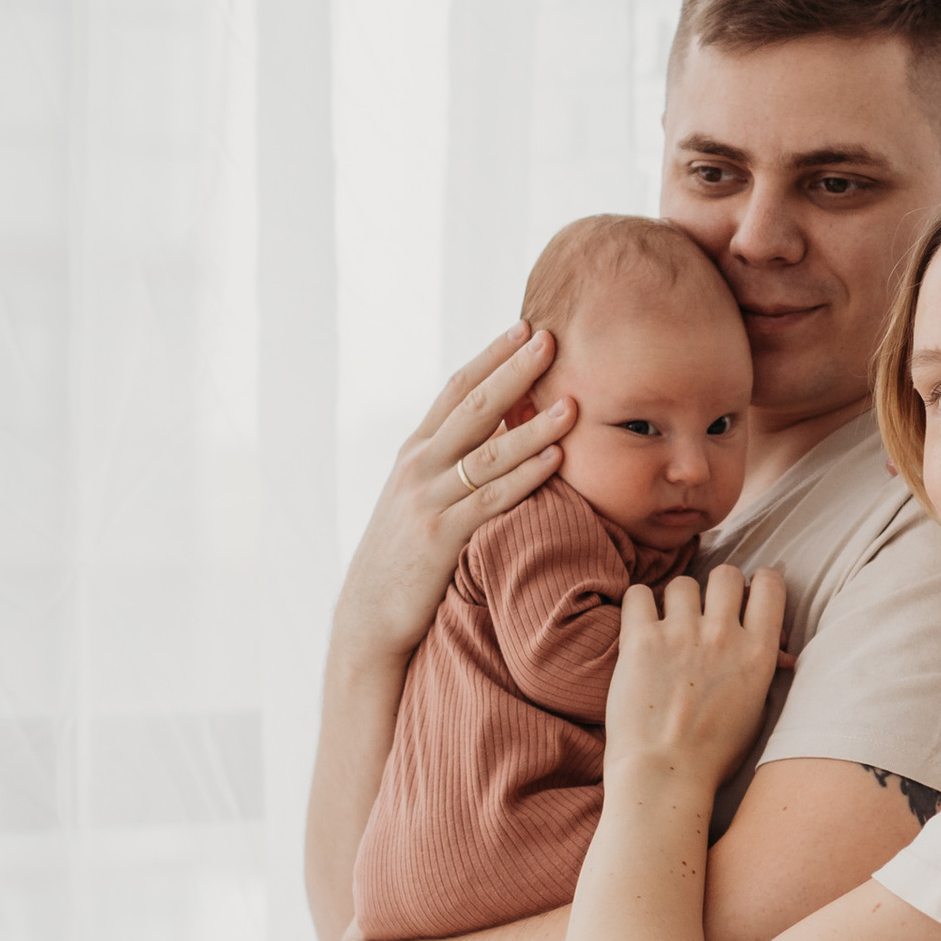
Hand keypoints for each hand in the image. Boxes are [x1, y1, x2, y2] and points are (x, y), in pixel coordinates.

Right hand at [331, 324, 573, 668]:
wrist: (368, 612)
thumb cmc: (405, 556)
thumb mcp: (419, 498)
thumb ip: (450, 464)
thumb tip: (494, 436)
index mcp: (416, 450)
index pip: (456, 389)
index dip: (492, 356)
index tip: (525, 328)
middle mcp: (418, 466)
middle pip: (473, 407)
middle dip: (515, 371)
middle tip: (551, 339)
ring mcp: (428, 499)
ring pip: (489, 452)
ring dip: (533, 425)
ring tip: (572, 402)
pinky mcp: (441, 537)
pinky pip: (492, 500)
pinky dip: (526, 477)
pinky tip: (555, 459)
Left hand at [605, 563, 789, 804]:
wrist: (665, 776)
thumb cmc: (712, 756)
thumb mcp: (756, 713)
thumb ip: (762, 671)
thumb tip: (773, 648)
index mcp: (759, 653)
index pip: (770, 584)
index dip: (758, 583)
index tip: (746, 596)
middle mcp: (724, 635)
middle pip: (727, 574)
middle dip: (717, 588)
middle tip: (705, 611)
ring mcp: (682, 635)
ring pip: (683, 584)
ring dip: (677, 601)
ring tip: (669, 627)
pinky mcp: (641, 640)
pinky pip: (638, 594)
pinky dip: (639, 605)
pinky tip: (640, 625)